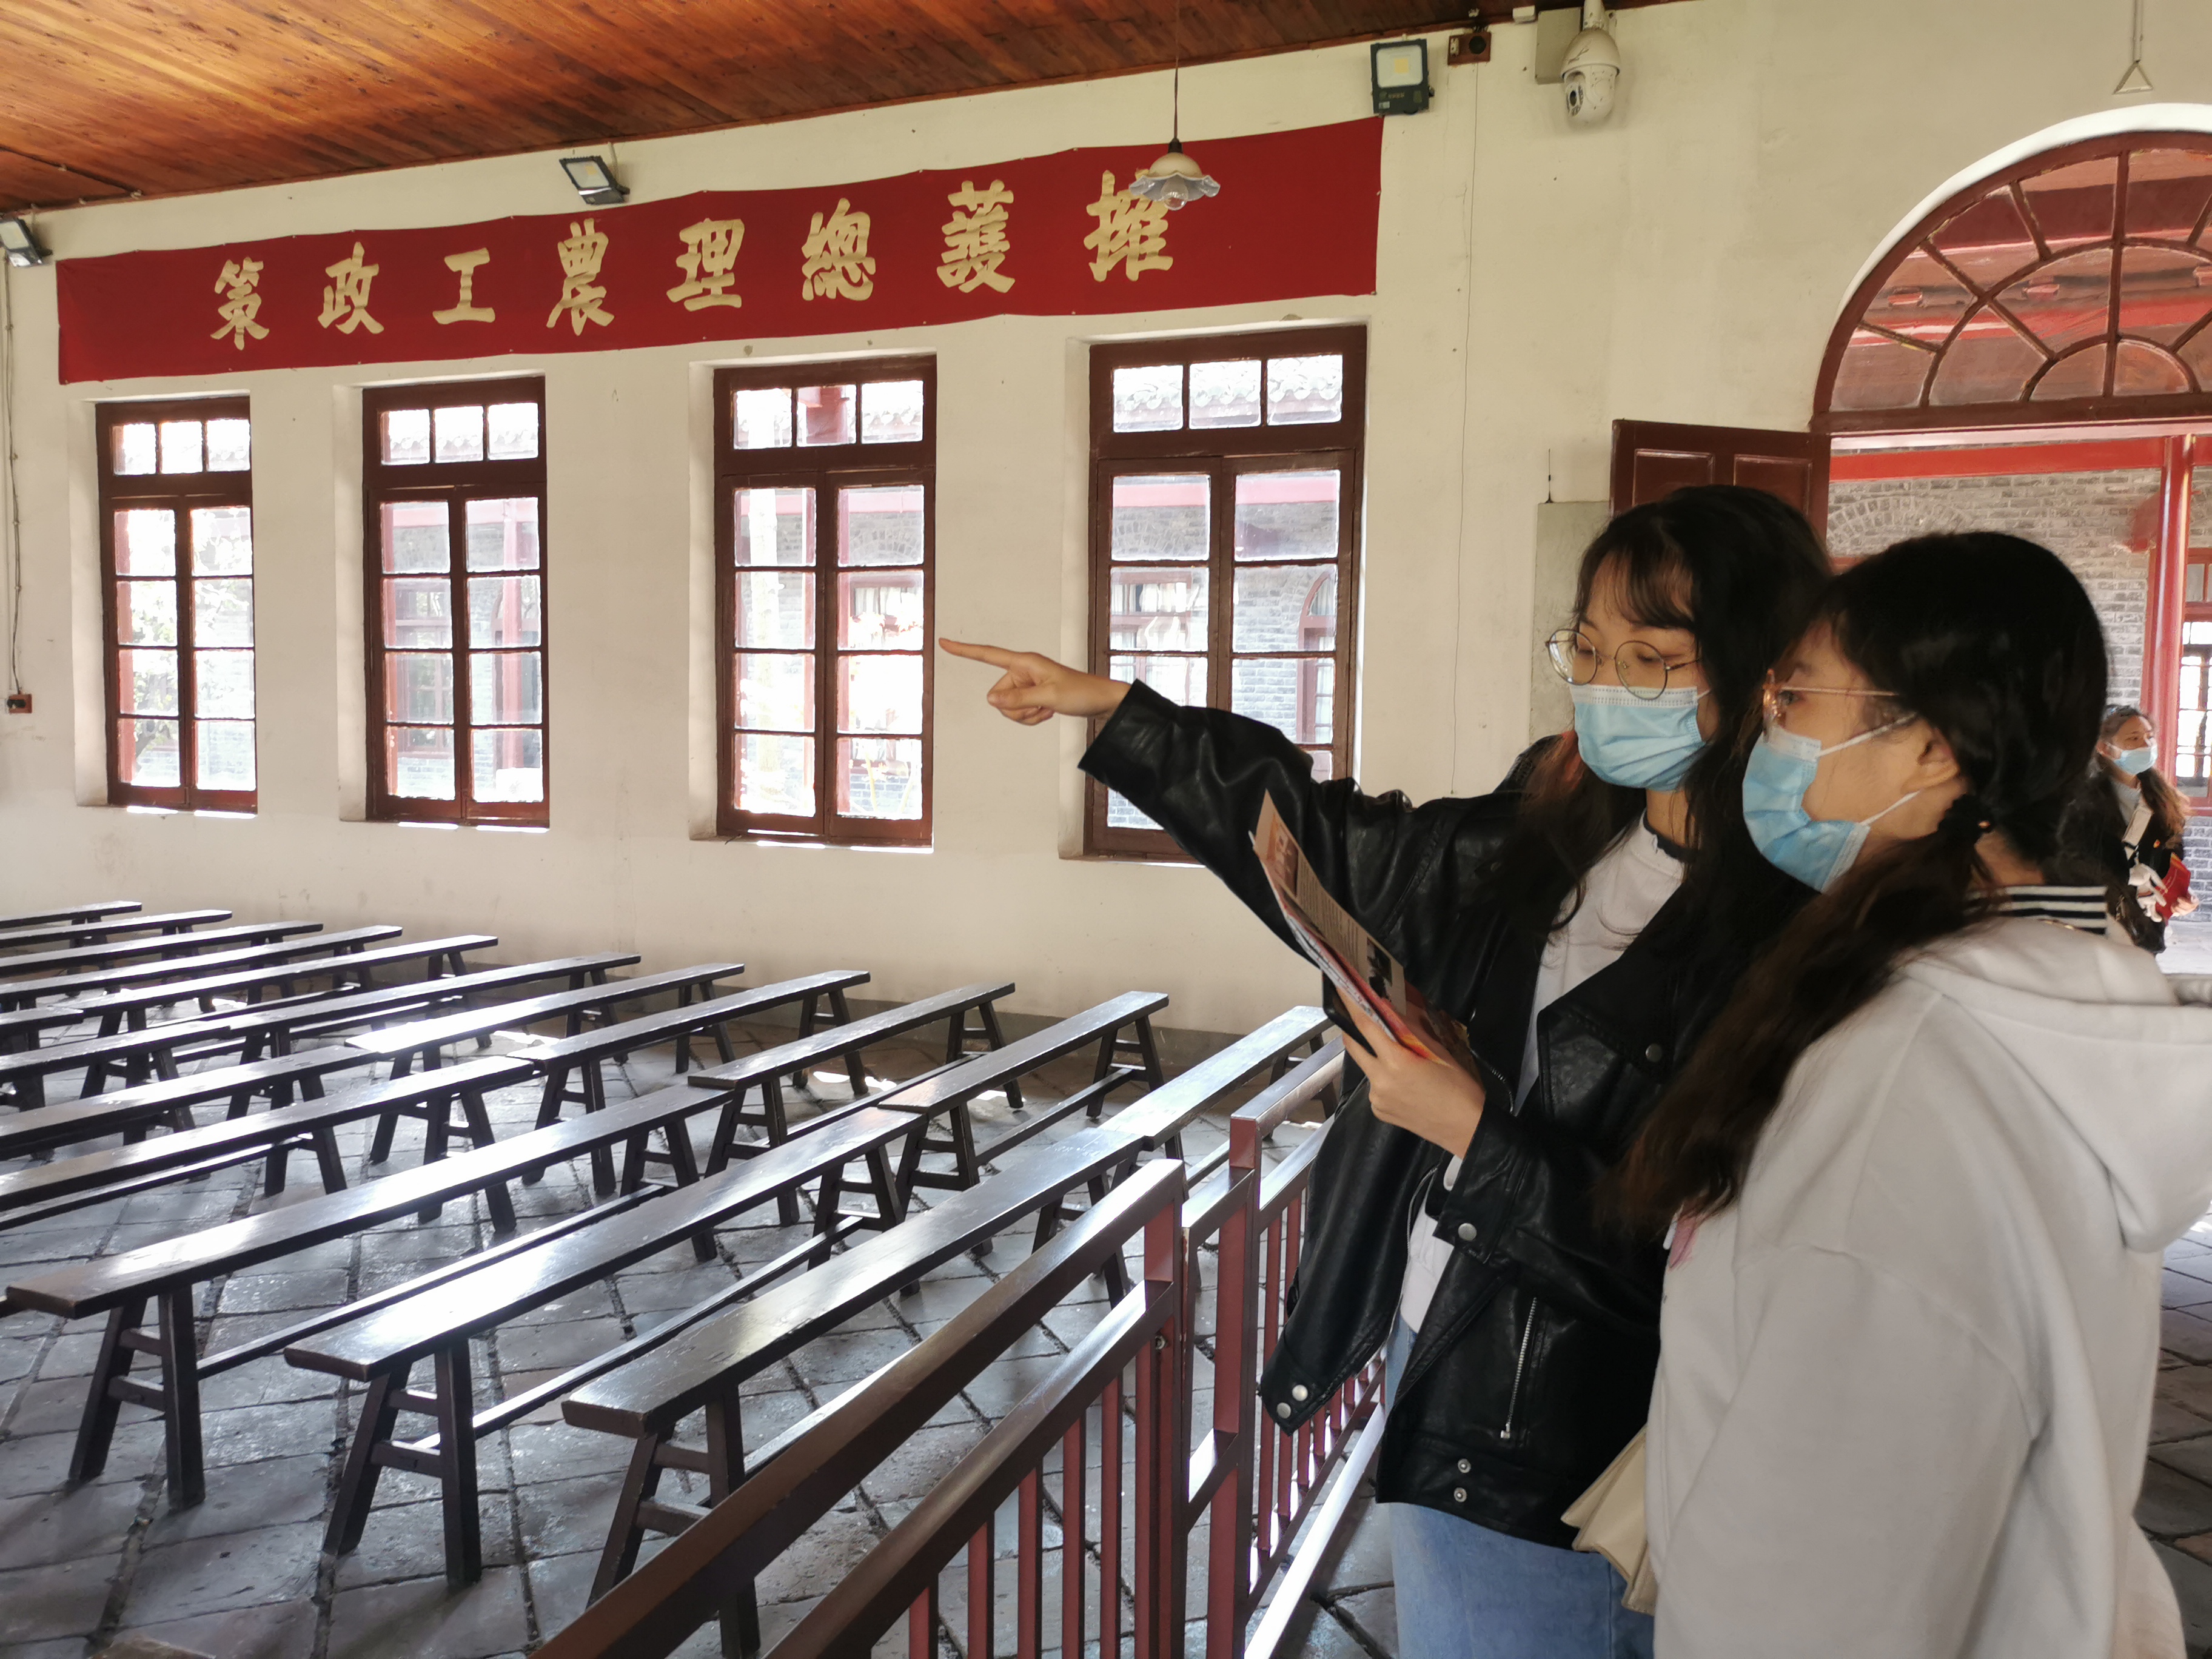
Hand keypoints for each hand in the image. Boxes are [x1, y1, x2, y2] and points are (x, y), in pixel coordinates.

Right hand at [940, 640, 1131, 725]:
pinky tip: (1048, 712)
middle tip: (1041, 706)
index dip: (965, 651)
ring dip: (1026, 715)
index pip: (988, 654)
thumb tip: (991, 700)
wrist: (1101, 701)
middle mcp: (1022, 671)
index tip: (944, 643)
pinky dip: (1032, 717)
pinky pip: (1019, 713)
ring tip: (1047, 709)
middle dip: (1016, 708)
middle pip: (997, 695)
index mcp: (1024, 662)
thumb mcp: (1049, 696)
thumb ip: (1018, 699)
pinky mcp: (1032, 696)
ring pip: (1007, 708)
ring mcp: (1026, 685)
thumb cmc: (1080, 692)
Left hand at [1339, 994, 1485, 1156]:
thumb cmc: (1459, 1087)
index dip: (1350, 1005)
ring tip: (1401, 1062)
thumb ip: (1411, 1031)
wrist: (1467, 1129)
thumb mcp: (1439, 1052)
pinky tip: (1405, 1086)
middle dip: (1355, 1030)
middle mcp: (1378, 1080)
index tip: (1340, 988)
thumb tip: (1393, 1008)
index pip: (1365, 1025)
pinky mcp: (1379, 1111)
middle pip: (1354, 1046)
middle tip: (1364, 1020)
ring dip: (1376, 1058)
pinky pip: (1375, 1087)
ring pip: (1367, 1068)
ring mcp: (1376, 1098)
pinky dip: (1384, 1080)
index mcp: (1395, 1062)